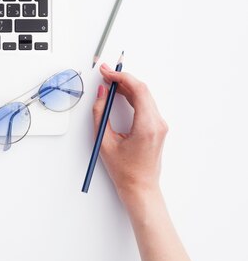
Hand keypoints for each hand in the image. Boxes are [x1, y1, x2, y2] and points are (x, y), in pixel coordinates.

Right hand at [92, 64, 168, 203]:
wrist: (140, 188)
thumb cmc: (124, 170)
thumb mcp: (104, 141)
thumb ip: (100, 113)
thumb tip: (101, 93)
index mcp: (147, 126)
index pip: (138, 90)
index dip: (121, 77)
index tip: (107, 72)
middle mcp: (158, 123)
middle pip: (142, 90)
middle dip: (123, 79)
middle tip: (105, 73)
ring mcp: (160, 125)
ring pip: (145, 96)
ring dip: (127, 87)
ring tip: (110, 83)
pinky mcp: (158, 127)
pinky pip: (146, 104)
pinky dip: (133, 96)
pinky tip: (120, 94)